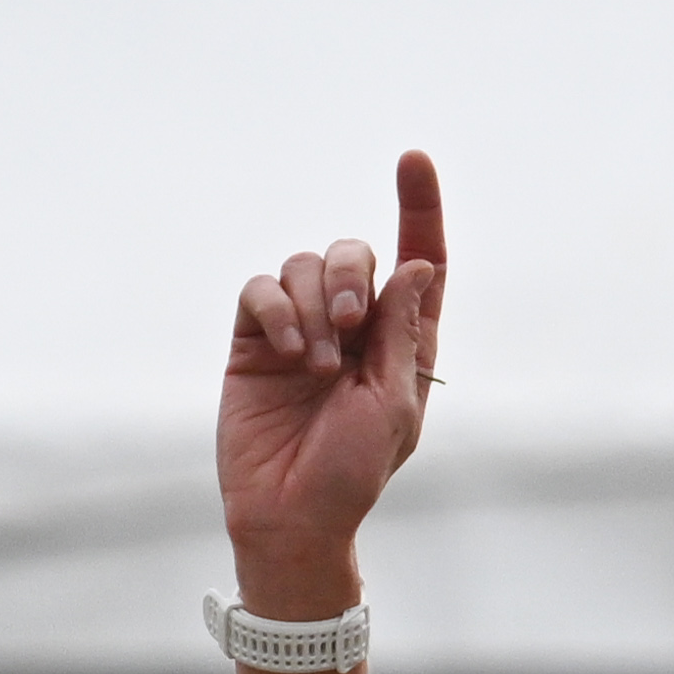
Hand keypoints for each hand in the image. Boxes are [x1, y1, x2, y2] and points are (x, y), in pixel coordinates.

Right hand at [218, 152, 446, 617]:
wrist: (289, 514)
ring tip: (313, 364)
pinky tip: (284, 350)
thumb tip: (416, 265)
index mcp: (404, 340)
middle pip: (356, 253)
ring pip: (305, 264)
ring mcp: (302, 328)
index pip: (420, 261)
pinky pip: (260, 290)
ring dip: (313, 304)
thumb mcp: (393, 404)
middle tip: (348, 330)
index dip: (419, 208)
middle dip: (353, 276)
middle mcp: (356, 326)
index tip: (414, 159)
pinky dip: (275, 309)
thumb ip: (400, 332)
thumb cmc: (353, 472)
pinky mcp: (253, 338)